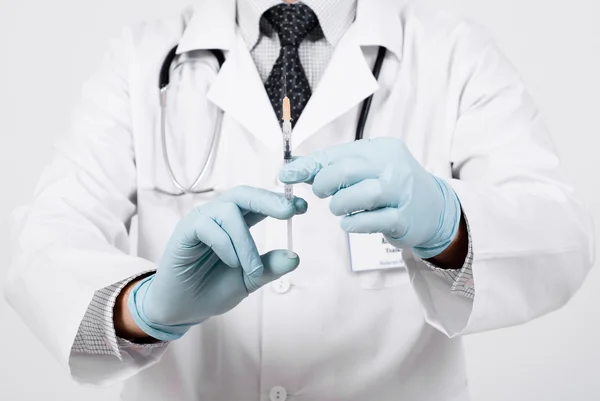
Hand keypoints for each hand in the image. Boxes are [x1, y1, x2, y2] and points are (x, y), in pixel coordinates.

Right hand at [127, 186, 307, 340]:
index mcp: (235, 223)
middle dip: (268, 199)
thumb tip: (295, 257)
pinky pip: (207, 226)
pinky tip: (232, 263)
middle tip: (290, 211)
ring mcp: (199, 221)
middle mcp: (217, 216)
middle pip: (243, 194)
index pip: (258, 203)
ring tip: (252, 269)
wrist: (181, 309)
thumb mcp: (248, 280)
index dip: (279, 200)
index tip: (303, 206)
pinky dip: (226, 245)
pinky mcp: (184, 232)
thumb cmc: (212, 289)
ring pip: (228, 212)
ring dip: (246, 241)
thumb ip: (269, 267)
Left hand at [279, 138, 460, 258]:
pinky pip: (374, 220)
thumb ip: (333, 167)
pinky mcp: (405, 218)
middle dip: (325, 183)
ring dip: (341, 204)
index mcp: (380, 148)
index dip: (309, 165)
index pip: (338, 153)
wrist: (435, 209)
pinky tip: (350, 223)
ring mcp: (402, 192)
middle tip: (321, 194)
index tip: (286, 174)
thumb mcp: (367, 169)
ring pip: (364, 194)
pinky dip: (355, 223)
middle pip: (349, 170)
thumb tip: (293, 168)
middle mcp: (393, 166)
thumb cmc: (391, 187)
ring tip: (339, 209)